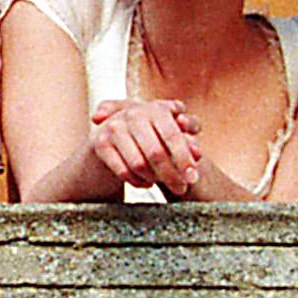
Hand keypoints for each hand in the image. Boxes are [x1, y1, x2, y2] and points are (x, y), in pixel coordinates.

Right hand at [89, 96, 204, 195]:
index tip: (193, 178)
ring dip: (154, 178)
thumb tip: (198, 153)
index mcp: (156, 108)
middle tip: (182, 189)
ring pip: (139, 164)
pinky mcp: (100, 142)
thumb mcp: (172, 129)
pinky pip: (123, 171)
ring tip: (163, 182)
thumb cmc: (153, 130)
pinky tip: (146, 182)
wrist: (114, 130)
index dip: (184, 158)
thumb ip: (188, 139)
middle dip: (171, 174)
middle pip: (155, 153)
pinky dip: (137, 181)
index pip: (172, 136)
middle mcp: (133, 114)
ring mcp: (114, 127)